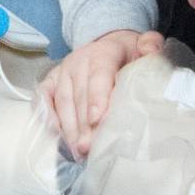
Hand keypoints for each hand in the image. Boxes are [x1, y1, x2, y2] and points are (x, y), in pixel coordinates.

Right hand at [41, 28, 163, 158]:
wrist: (107, 44)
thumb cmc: (127, 53)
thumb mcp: (142, 45)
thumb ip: (150, 45)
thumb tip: (150, 49)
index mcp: (102, 53)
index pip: (99, 76)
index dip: (97, 98)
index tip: (97, 119)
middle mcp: (78, 61)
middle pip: (79, 96)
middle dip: (84, 125)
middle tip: (88, 147)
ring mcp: (63, 71)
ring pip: (63, 102)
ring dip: (69, 127)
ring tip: (78, 150)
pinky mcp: (51, 80)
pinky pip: (44, 97)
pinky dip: (46, 115)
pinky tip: (55, 134)